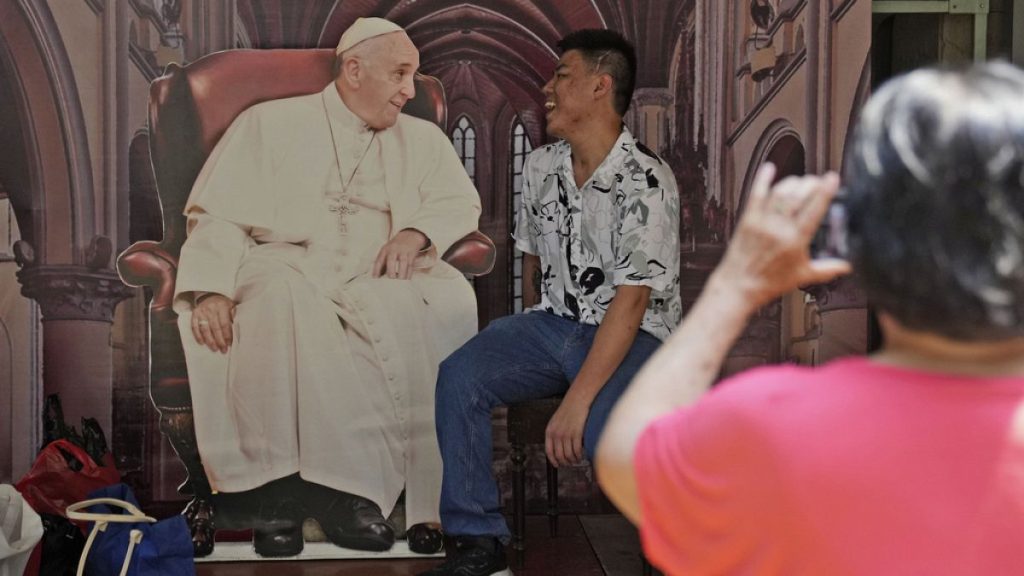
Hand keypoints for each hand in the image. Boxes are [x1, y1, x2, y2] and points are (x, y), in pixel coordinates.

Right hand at [190, 294, 235, 352]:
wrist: (210, 295)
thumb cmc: (223, 304)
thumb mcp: (231, 306)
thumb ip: (234, 315)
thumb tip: (237, 326)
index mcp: (222, 306)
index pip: (225, 324)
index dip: (227, 335)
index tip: (229, 344)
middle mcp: (211, 309)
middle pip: (215, 328)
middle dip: (219, 341)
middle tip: (223, 350)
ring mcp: (202, 311)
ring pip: (205, 329)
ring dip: (210, 341)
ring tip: (214, 348)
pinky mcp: (194, 314)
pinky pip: (194, 326)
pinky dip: (198, 336)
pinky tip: (202, 343)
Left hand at [373, 229, 428, 279]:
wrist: (409, 236)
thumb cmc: (395, 246)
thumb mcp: (387, 250)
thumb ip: (383, 261)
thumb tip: (379, 276)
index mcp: (385, 249)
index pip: (379, 260)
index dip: (377, 270)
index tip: (375, 278)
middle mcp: (393, 249)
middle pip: (391, 260)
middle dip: (390, 272)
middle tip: (391, 280)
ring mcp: (403, 251)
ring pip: (403, 263)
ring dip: (402, 274)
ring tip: (400, 282)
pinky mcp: (412, 253)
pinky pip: (410, 264)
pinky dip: (409, 273)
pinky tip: (407, 279)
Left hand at [545, 393, 591, 466]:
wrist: (577, 399)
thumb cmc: (569, 409)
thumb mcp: (556, 421)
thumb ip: (555, 433)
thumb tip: (558, 447)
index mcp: (550, 431)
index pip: (549, 451)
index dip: (553, 461)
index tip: (557, 465)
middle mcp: (557, 434)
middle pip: (559, 455)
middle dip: (565, 462)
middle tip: (570, 463)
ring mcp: (566, 434)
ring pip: (569, 455)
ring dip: (573, 460)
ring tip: (576, 460)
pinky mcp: (577, 433)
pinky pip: (577, 450)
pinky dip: (579, 455)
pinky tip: (581, 455)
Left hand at [714, 163, 851, 307]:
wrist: (738, 287)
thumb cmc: (768, 283)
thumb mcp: (803, 276)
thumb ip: (828, 269)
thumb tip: (847, 266)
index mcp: (795, 241)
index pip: (814, 209)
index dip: (825, 190)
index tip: (832, 178)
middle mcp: (778, 228)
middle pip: (798, 195)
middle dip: (811, 183)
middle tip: (818, 182)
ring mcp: (761, 222)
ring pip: (779, 192)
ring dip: (792, 182)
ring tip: (801, 181)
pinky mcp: (747, 219)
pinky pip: (756, 194)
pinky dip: (763, 179)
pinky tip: (769, 169)